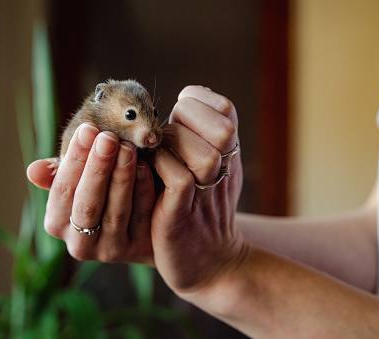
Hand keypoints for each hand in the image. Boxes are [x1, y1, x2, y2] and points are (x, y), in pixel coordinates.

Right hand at [27, 123, 155, 264]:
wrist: (142, 227)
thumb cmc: (102, 194)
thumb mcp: (79, 183)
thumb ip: (60, 175)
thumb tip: (33, 170)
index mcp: (58, 224)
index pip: (62, 191)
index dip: (74, 159)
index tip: (88, 129)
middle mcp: (80, 244)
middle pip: (87, 205)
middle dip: (97, 168)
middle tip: (108, 137)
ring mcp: (110, 250)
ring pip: (115, 213)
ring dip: (121, 177)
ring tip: (128, 148)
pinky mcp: (138, 250)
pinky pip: (141, 218)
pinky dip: (143, 191)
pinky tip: (146, 167)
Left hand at [150, 86, 245, 293]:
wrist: (209, 261)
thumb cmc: (199, 207)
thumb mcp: (211, 167)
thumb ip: (204, 134)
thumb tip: (193, 95)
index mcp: (229, 153)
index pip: (225, 108)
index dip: (198, 101)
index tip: (179, 112)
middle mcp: (225, 170)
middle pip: (222, 128)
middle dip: (186, 120)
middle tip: (165, 132)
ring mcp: (208, 193)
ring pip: (205, 155)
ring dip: (172, 143)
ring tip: (154, 150)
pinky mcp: (184, 214)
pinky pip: (179, 179)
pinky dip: (161, 167)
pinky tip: (148, 169)